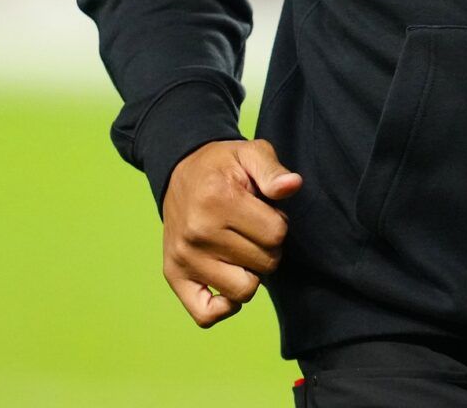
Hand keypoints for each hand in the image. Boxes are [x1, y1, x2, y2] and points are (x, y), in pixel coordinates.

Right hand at [161, 138, 301, 327]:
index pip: (277, 234)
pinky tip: (230, 283)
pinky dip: (224, 306)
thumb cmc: (223, 166)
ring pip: (244, 290)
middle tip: (251, 228)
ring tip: (240, 249)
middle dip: (268, 247)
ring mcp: (184, 258)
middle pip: (265, 263)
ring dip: (251, 273)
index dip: (279, 222)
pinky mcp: (174, 275)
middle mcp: (197, 234)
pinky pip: (206, 314)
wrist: (180, 171)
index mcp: (218, 201)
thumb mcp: (250, 153)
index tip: (263, 210)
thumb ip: (273, 170)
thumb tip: (292, 186)